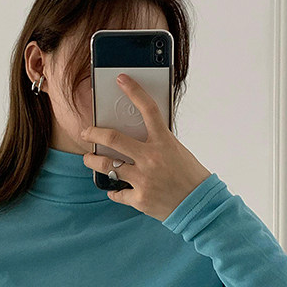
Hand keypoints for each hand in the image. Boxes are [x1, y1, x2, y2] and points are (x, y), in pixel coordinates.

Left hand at [80, 73, 211, 221]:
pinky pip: (116, 192)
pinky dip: (113, 190)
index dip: (134, 91)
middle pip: (113, 139)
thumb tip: (136, 135)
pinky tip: (113, 188)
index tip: (121, 80)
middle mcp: (151, 158)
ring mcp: (143, 179)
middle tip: (85, 132)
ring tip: (89, 159)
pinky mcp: (139, 198)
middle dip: (93, 133)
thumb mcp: (177, 152)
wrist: (201, 206)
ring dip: (92, 161)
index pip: (148, 109)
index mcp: (164, 142)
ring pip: (106, 165)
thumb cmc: (191, 176)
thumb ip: (157, 142)